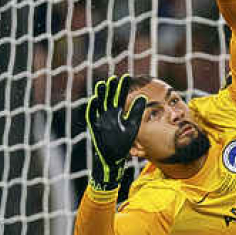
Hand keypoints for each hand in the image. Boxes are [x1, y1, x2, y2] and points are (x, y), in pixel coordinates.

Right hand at [85, 75, 145, 190]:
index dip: (123, 88)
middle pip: (109, 98)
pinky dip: (92, 108)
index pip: (121, 97)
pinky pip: (92, 116)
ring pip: (100, 104)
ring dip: (100, 95)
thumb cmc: (123, 141)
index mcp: (118, 112)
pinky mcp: (95, 127)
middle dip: (111, 89)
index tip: (127, 77)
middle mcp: (108, 114)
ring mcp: (100, 119)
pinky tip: (94, 100)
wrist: (113, 157)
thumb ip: (136, 112)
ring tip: (102, 85)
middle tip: (114, 78)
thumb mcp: (132, 126)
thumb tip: (143, 97)